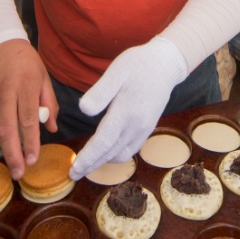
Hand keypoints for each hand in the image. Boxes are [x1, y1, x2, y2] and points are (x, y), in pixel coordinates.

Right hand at [0, 39, 57, 179]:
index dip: (30, 143)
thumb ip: (50, 105)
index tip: (33, 160)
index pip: (27, 120)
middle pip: (6, 129)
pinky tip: (6, 125)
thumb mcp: (45, 80)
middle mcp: (4, 92)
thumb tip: (51, 129)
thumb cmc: (27, 64)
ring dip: (7, 142)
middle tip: (19, 173)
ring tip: (16, 142)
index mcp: (24, 86)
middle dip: (12, 154)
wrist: (2, 46)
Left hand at [69, 37, 187, 180]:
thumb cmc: (138, 65)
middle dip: (91, 166)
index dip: (87, 158)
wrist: (166, 64)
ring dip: (103, 161)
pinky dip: (116, 155)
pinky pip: (131, 149)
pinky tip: (106, 151)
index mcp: (126, 112)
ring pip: (122, 155)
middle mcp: (137, 125)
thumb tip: (84, 111)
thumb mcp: (116, 71)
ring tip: (87, 163)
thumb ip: (100, 92)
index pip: (103, 142)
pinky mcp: (148, 128)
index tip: (73, 169)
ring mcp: (144, 128)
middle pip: (110, 153)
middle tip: (73, 173)